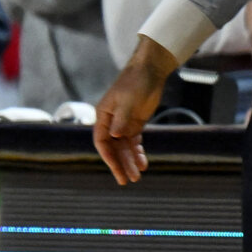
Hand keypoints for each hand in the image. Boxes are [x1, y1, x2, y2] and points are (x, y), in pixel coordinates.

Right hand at [93, 43, 174, 183]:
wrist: (150, 70)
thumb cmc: (136, 82)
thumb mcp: (129, 100)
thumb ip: (122, 119)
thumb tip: (115, 136)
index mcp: (103, 115)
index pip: (101, 141)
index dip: (108, 157)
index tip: (116, 170)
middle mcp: (111, 122)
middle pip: (113, 148)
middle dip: (120, 164)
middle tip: (127, 181)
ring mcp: (123, 123)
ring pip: (125, 148)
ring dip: (130, 162)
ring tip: (137, 177)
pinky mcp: (135, 124)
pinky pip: (135, 143)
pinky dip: (139, 153)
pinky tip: (143, 164)